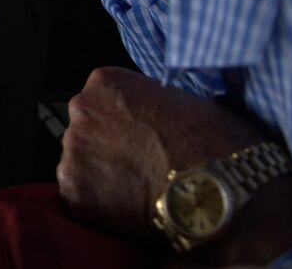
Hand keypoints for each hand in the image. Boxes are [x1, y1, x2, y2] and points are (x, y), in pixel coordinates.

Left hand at [57, 67, 291, 263]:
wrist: (219, 189)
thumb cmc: (214, 143)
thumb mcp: (181, 100)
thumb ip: (147, 103)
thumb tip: (145, 117)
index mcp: (106, 82)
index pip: (102, 100)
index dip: (123, 122)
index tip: (139, 137)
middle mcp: (81, 108)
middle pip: (86, 130)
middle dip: (106, 147)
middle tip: (139, 166)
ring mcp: (74, 148)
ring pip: (80, 163)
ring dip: (101, 175)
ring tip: (139, 189)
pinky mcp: (72, 188)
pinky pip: (80, 197)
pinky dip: (99, 206)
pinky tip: (129, 207)